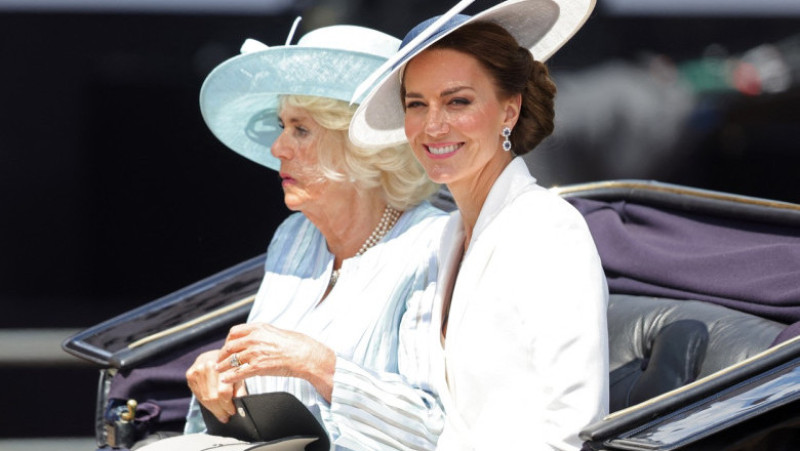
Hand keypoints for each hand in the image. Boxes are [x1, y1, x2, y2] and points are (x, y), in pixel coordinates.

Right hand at [186, 349, 246, 422]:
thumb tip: (240, 406)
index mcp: (224, 365)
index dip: (227, 405)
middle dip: (220, 410)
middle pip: (213, 397)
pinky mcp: (190, 374)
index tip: (231, 412)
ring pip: (205, 398)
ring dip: (213, 409)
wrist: (217, 354)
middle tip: (225, 416)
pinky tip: (211, 404)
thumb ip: (240, 390)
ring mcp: (198, 370)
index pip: (223, 392)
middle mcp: (209, 366)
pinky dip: (205, 402)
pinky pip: (197, 394)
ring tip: (220, 413)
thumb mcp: (240, 375)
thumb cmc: (231, 366)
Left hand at [215, 323, 335, 400]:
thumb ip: (264, 334)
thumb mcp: (276, 332)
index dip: (228, 340)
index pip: (235, 332)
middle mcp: (254, 338)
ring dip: (222, 366)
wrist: (305, 355)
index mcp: (258, 328)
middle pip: (230, 346)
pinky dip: (229, 377)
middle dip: (222, 354)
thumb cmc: (295, 344)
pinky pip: (238, 372)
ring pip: (231, 359)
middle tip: (219, 360)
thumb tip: (257, 338)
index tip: (227, 346)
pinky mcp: (257, 367)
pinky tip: (226, 379)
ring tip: (219, 370)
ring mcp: (254, 353)